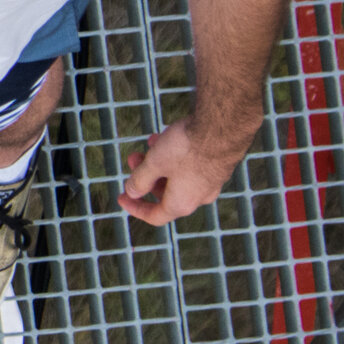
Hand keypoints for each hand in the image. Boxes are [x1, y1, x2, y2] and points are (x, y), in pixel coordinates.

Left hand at [117, 119, 250, 225]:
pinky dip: (175, 156)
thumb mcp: (154, 164)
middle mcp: (199, 197)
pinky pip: (191, 166)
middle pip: (165, 193)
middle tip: (133, 157)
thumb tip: (132, 192)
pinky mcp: (217, 166)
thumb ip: (140, 180)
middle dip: (146, 176)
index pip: (155, 216)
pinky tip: (166, 136)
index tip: (121, 197)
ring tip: (150, 143)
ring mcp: (210, 182)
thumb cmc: (186, 149)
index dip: (135, 208)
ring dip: (159, 162)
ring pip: (177, 177)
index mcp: (182, 204)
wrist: (222, 127)